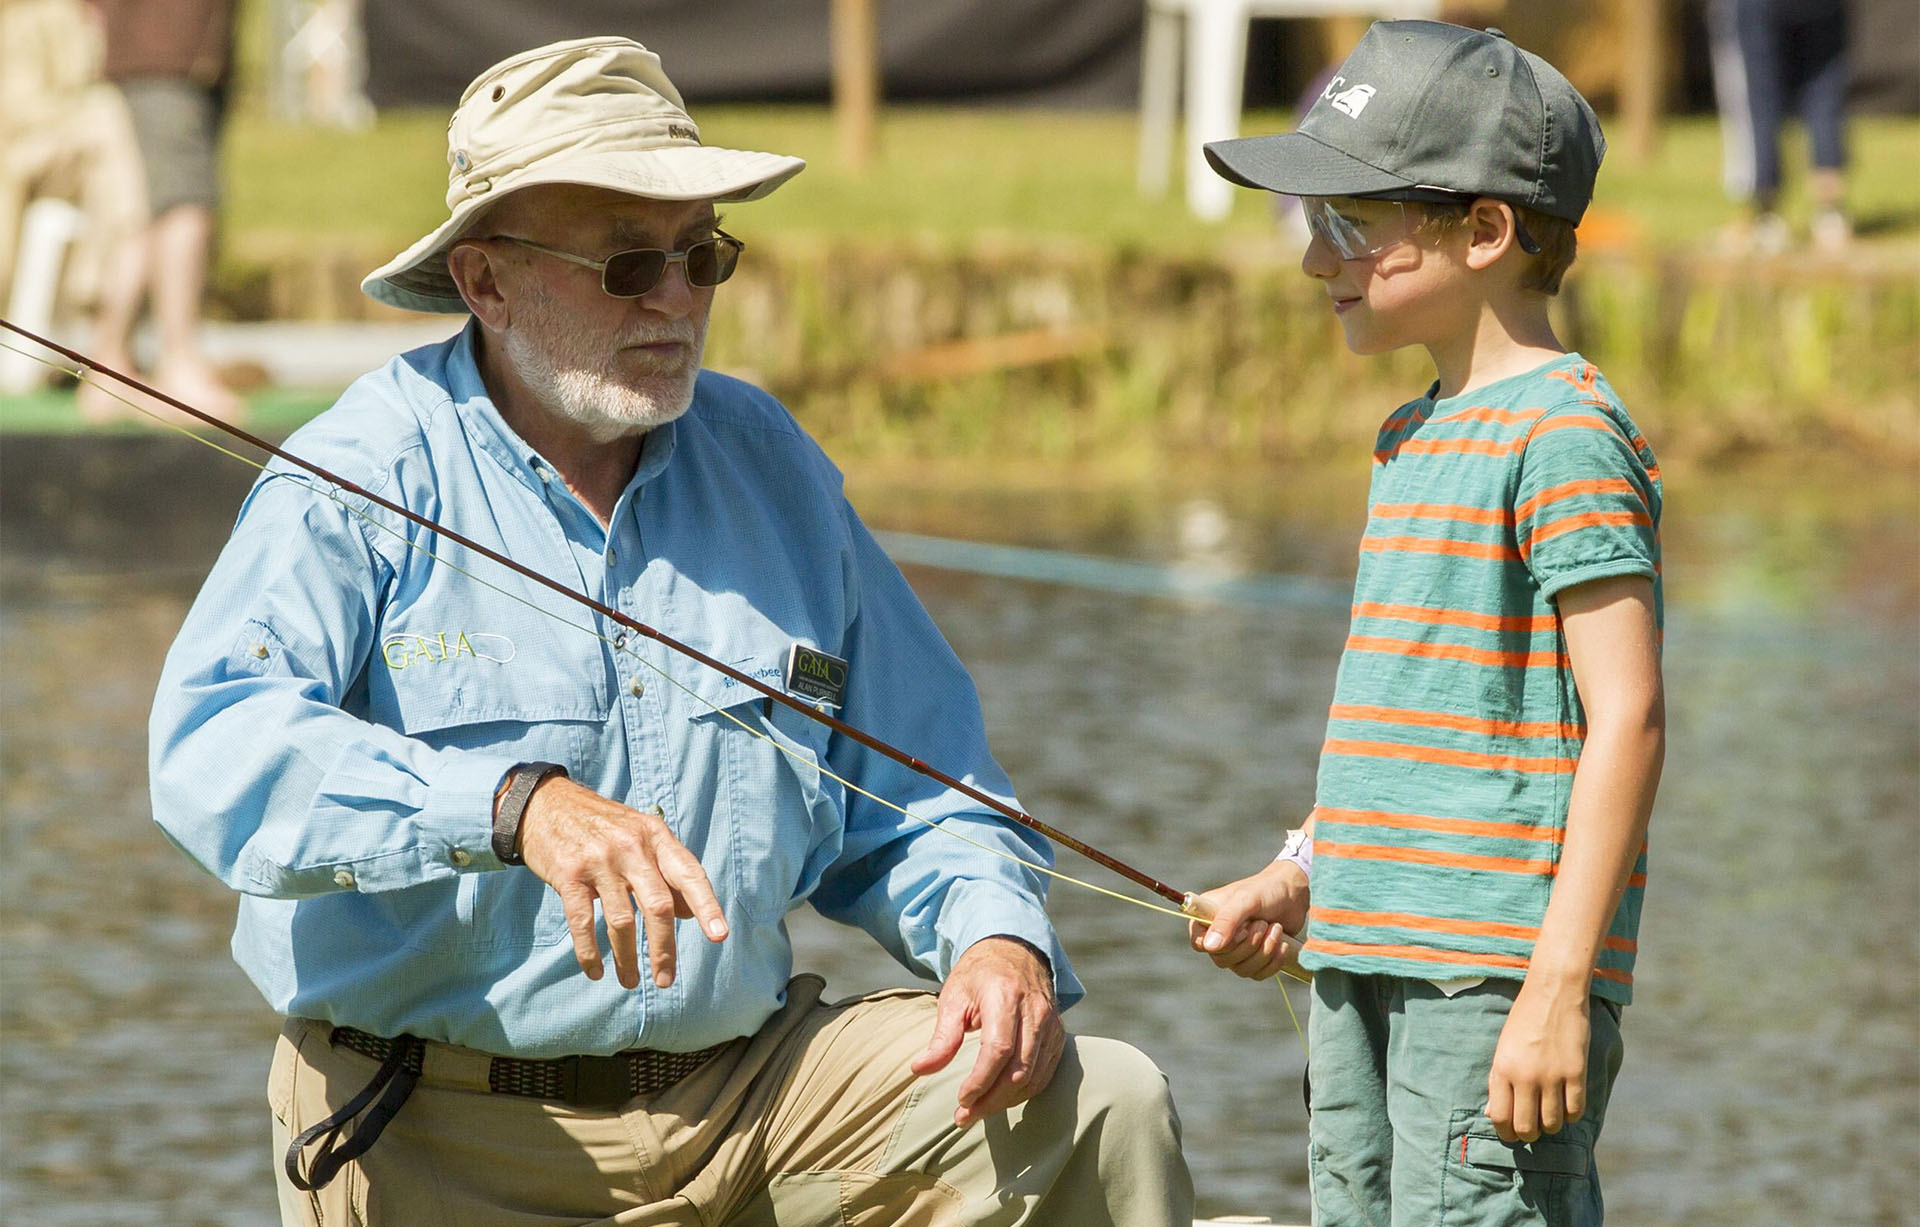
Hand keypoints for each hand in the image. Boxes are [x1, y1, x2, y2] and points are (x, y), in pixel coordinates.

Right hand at [515, 777, 727, 989]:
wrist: (546, 803)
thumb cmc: (602, 827)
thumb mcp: (641, 838)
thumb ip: (667, 871)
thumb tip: (691, 915)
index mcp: (656, 836)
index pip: (689, 874)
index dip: (707, 906)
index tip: (719, 936)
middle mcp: (631, 847)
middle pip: (658, 906)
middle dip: (664, 949)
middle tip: (666, 980)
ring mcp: (599, 860)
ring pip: (622, 921)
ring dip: (627, 959)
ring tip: (631, 982)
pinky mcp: (569, 874)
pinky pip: (583, 922)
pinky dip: (590, 953)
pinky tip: (596, 971)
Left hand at [910, 937, 1065, 1127]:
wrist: (1014, 953)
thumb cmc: (978, 977)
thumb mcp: (953, 998)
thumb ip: (942, 1037)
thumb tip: (919, 1070)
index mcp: (1005, 997)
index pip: (999, 1049)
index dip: (981, 1081)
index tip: (961, 1100)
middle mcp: (1034, 1011)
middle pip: (1019, 1069)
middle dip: (991, 1100)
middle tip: (963, 1117)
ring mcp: (1051, 1025)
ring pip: (1034, 1077)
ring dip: (1005, 1102)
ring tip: (976, 1112)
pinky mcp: (1058, 1036)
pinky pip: (1044, 1074)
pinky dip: (1022, 1093)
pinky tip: (1000, 1099)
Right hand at [1186, 860, 1307, 979]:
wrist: (1293, 893)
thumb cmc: (1265, 890)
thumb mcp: (1245, 900)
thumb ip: (1226, 921)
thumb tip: (1210, 947)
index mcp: (1206, 917)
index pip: (1198, 943)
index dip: (1220, 944)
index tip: (1241, 930)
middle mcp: (1218, 935)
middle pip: (1222, 960)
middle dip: (1249, 945)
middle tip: (1263, 923)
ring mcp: (1236, 949)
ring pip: (1242, 970)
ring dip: (1264, 952)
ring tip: (1276, 928)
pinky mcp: (1255, 959)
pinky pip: (1258, 974)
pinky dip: (1273, 961)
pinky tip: (1282, 944)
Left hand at [1486, 977, 1589, 1142]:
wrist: (1553, 992)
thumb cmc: (1524, 1020)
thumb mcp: (1503, 1048)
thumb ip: (1499, 1082)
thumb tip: (1493, 1114)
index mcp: (1502, 1069)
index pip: (1500, 1118)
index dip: (1506, 1133)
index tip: (1512, 1133)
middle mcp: (1525, 1076)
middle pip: (1526, 1128)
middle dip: (1528, 1134)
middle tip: (1532, 1128)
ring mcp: (1552, 1076)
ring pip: (1552, 1124)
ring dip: (1550, 1125)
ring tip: (1549, 1115)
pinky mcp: (1576, 1073)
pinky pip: (1575, 1111)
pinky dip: (1571, 1114)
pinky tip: (1567, 1105)